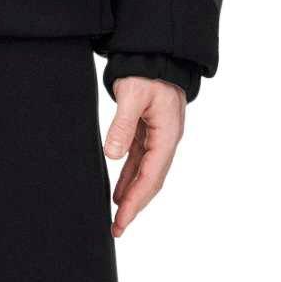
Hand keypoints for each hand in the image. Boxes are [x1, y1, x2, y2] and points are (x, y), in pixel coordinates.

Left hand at [102, 76, 186, 236]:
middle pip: (151, 181)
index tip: (121, 219)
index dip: (135, 200)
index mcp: (167, 135)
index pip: (151, 176)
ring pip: (145, 174)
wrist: (157, 52)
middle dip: (134, 206)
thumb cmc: (147, 70)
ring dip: (132, 195)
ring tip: (117, 217)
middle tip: (117, 228)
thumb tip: (113, 156)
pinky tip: (118, 191)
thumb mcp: (133, 95)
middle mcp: (167, 140)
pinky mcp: (149, 132)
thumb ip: (122, 126)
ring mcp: (159, 137)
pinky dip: (129, 178)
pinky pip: (140, 162)